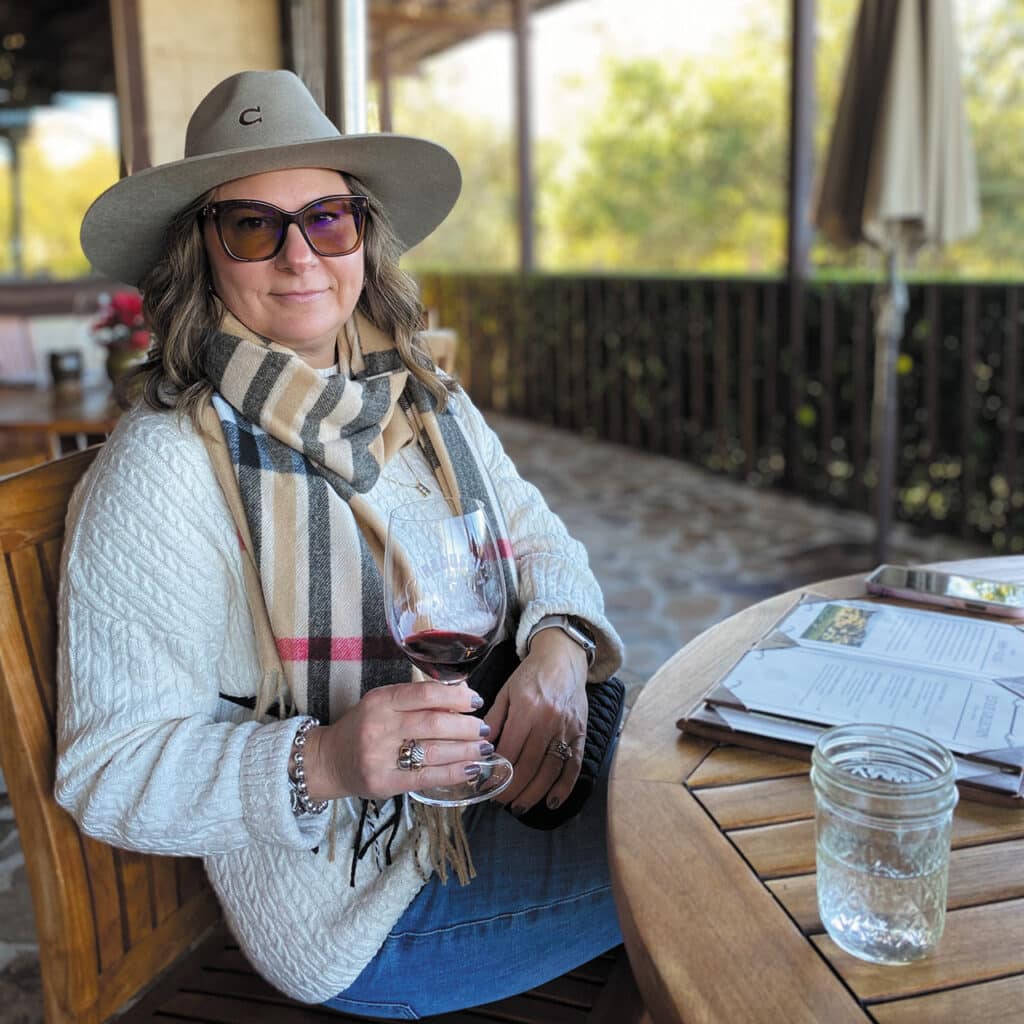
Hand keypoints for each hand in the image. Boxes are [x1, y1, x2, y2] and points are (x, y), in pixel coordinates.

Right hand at [299, 681, 490, 801]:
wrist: (329, 760)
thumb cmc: (364, 727)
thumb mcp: (385, 704)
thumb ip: (418, 699)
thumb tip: (463, 693)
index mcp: (380, 700)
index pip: (424, 693)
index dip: (455, 697)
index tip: (475, 701)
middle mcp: (378, 727)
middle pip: (433, 724)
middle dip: (466, 727)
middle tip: (484, 728)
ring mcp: (379, 757)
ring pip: (433, 752)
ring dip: (466, 751)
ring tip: (483, 748)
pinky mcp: (383, 783)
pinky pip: (425, 777)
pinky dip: (453, 773)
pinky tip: (470, 768)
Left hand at [484, 628, 587, 814]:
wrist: (564, 658)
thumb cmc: (531, 675)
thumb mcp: (506, 691)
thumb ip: (494, 719)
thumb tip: (480, 748)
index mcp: (527, 708)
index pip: (510, 749)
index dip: (496, 772)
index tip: (484, 786)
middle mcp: (549, 721)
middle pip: (530, 765)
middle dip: (512, 789)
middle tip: (500, 802)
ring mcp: (567, 729)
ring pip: (550, 770)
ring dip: (534, 794)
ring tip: (519, 807)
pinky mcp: (581, 734)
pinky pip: (574, 765)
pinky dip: (564, 787)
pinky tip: (551, 802)